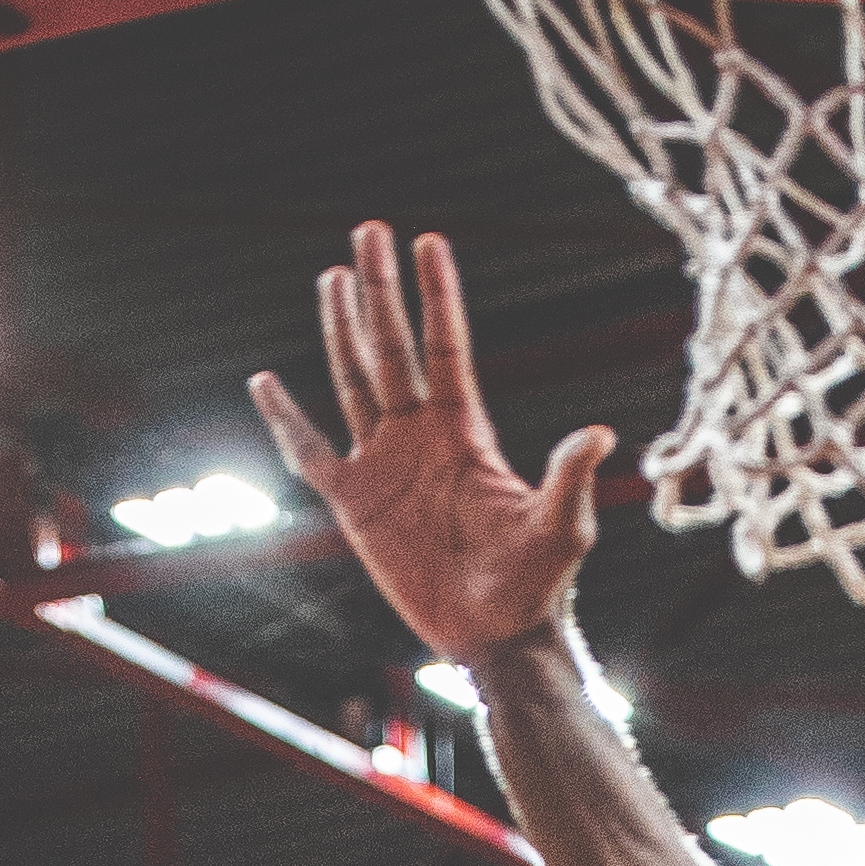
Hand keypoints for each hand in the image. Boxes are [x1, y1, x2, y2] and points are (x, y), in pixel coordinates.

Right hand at [251, 224, 608, 671]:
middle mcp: (421, 435)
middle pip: (393, 347)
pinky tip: (265, 382)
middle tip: (370, 229)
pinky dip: (286, 421)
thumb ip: (570, 478)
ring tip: (334, 276)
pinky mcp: (357, 505)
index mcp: (464, 430)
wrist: (497, 636)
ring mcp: (385, 465)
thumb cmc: (537, 584)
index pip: (446, 346)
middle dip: (382, 289)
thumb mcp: (561, 528)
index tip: (428, 239)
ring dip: (343, 330)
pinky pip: (310, 453)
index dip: (437, 295)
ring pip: (355, 381)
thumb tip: (599, 434)